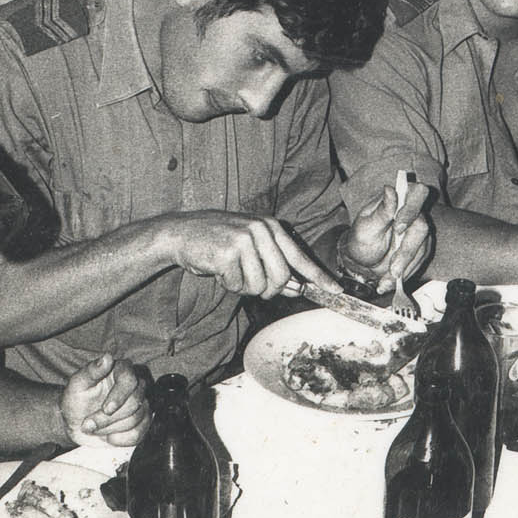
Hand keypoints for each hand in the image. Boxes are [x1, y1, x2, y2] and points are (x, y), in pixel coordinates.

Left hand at [59, 354, 150, 447]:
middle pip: (135, 402)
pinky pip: (140, 433)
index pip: (130, 380)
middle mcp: (134, 386)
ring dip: (111, 428)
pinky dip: (121, 439)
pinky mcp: (141, 423)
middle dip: (109, 418)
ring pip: (138, 418)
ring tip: (94, 428)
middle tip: (88, 424)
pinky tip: (108, 437)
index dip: (120, 396)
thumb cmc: (76, 400)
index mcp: (120, 370)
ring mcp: (140, 405)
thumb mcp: (77, 384)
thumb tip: (107, 358)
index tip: (106, 409)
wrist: (75, 422)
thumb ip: (92, 370)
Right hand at [153, 210, 339, 297]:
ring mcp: (245, 239)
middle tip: (250, 282)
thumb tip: (298, 288)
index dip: (318, 276)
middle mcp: (261, 229)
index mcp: (270, 226)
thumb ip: (274, 265)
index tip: (336, 290)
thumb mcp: (250, 247)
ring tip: (231, 270)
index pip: (299, 256)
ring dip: (244, 286)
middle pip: (281, 277)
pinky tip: (220, 269)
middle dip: (268, 289)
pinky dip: (229, 284)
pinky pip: (239, 285)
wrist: (182, 233)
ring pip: (260, 285)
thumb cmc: (217, 242)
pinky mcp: (229, 252)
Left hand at [339, 181, 432, 290]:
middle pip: (421, 227)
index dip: (411, 210)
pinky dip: (404, 274)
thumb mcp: (365, 226)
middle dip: (407, 250)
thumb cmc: (362, 239)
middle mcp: (413, 214)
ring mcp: (419, 233)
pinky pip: (419, 262)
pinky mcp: (421, 249)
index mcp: (399, 199)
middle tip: (393, 268)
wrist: (362, 261)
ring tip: (386, 280)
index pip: (416, 194)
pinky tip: (390, 282)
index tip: (399, 227)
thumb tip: (389, 190)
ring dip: (404, 267)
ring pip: (422, 249)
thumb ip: (381, 211)